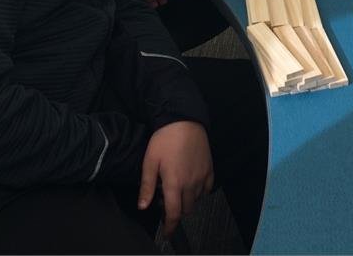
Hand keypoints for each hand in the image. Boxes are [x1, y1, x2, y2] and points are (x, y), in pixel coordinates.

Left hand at [138, 121, 213, 235]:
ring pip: (196, 200)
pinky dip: (200, 191)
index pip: (173, 213)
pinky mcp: (209, 168)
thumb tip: (143, 206)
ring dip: (187, 201)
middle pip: (186, 209)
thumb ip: (147, 186)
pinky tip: (191, 183)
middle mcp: (191, 183)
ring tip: (177, 188)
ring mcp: (202, 176)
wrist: (184, 120)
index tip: (167, 233)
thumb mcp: (150, 162)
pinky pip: (207, 188)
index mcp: (174, 183)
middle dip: (176, 211)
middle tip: (166, 200)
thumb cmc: (165, 139)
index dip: (170, 226)